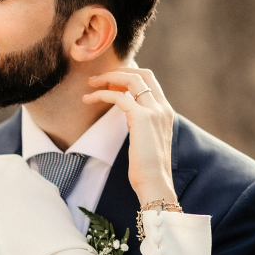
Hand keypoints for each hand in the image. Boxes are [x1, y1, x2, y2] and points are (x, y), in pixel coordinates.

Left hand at [84, 68, 175, 206]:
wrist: (155, 183)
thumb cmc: (148, 170)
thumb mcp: (148, 142)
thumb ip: (143, 126)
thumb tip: (131, 120)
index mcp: (166, 112)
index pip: (150, 81)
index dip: (130, 76)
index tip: (111, 81)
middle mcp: (162, 108)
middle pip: (142, 74)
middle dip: (119, 71)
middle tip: (98, 78)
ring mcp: (154, 111)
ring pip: (131, 80)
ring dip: (108, 78)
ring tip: (90, 84)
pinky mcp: (141, 118)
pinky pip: (118, 97)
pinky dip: (102, 94)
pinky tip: (88, 99)